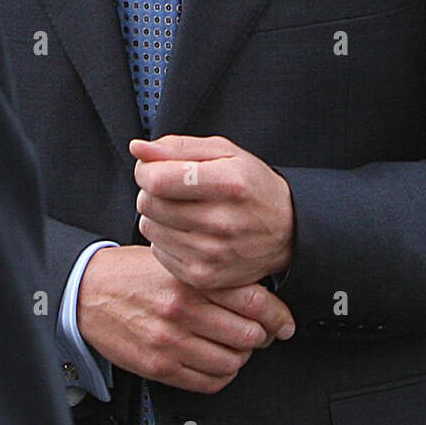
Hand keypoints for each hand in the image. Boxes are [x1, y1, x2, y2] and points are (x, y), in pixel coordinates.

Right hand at [76, 244, 294, 394]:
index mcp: (190, 279)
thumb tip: (258, 292)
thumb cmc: (131, 273)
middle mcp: (183, 310)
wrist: (87, 293)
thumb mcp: (173, 260)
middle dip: (262, 336)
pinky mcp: (159, 367)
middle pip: (249, 335)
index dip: (278, 315)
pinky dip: (222, 375)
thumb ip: (211, 275)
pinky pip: (209, 382)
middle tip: (262, 333)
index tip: (284, 322)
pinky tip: (217, 361)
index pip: (254, 301)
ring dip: (241, 356)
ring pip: (232, 362)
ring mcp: (171, 341)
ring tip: (235, 346)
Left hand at [132, 134, 294, 290]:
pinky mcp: (203, 276)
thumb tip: (137, 149)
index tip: (154, 169)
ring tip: (184, 211)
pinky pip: (158, 251)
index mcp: (229, 183)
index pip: (157, 180)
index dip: (146, 170)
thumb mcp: (224, 153)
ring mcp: (212, 254)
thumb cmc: (252, 186)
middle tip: (174, 189)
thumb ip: (177, 147)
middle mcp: (221, 222)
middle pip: (149, 203)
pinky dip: (166, 239)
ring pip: (149, 227)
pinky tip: (189, 232)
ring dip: (158, 216)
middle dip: (152, 191)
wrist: (288, 232)